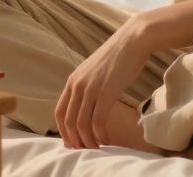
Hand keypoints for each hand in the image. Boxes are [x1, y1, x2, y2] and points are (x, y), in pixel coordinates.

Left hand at [54, 15, 151, 149]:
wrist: (133, 41)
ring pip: (81, 123)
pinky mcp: (106, 92)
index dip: (62, 130)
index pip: (59, 110)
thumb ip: (88, 86)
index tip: (71, 141)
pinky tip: (105, 140)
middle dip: (74, 139)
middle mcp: (77, 85)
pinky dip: (99, 134)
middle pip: (68, 120)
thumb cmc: (119, 57)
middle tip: (83, 150)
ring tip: (95, 148)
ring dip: (87, 140)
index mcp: (73, 80)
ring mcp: (90, 88)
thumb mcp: (95, 71)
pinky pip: (97, 120)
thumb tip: (89, 103)